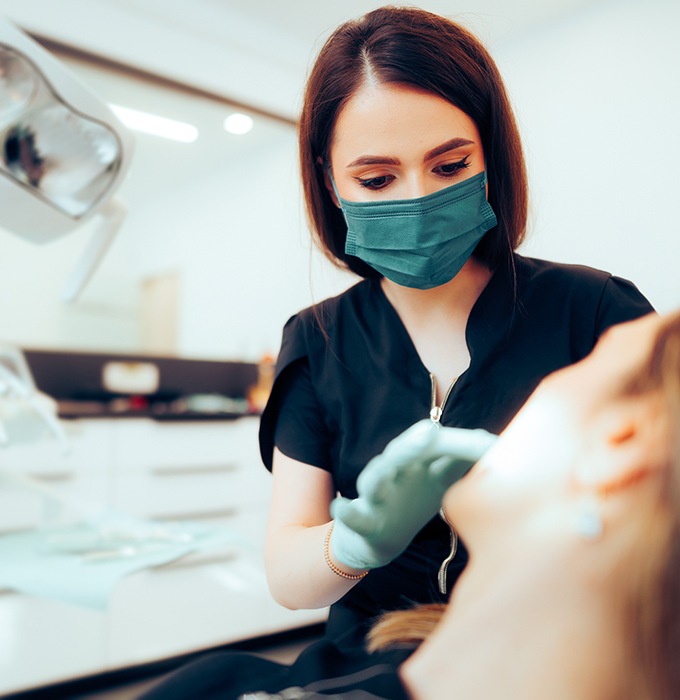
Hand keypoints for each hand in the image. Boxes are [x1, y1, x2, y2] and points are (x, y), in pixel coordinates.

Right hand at [330, 420, 496, 570]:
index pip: (439, 446)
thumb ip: (464, 461)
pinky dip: (346, 512)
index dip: (462, 444)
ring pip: (374, 478)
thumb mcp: (442, 480)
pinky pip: (353, 516)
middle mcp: (396, 472)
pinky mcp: (362, 521)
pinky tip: (341, 508)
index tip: (492, 445)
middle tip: (430, 432)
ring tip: (386, 463)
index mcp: (419, 463)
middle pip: (404, 452)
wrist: (378, 537)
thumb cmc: (413, 500)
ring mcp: (376, 495)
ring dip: (381, 469)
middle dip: (415, 442)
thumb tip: (497, 442)